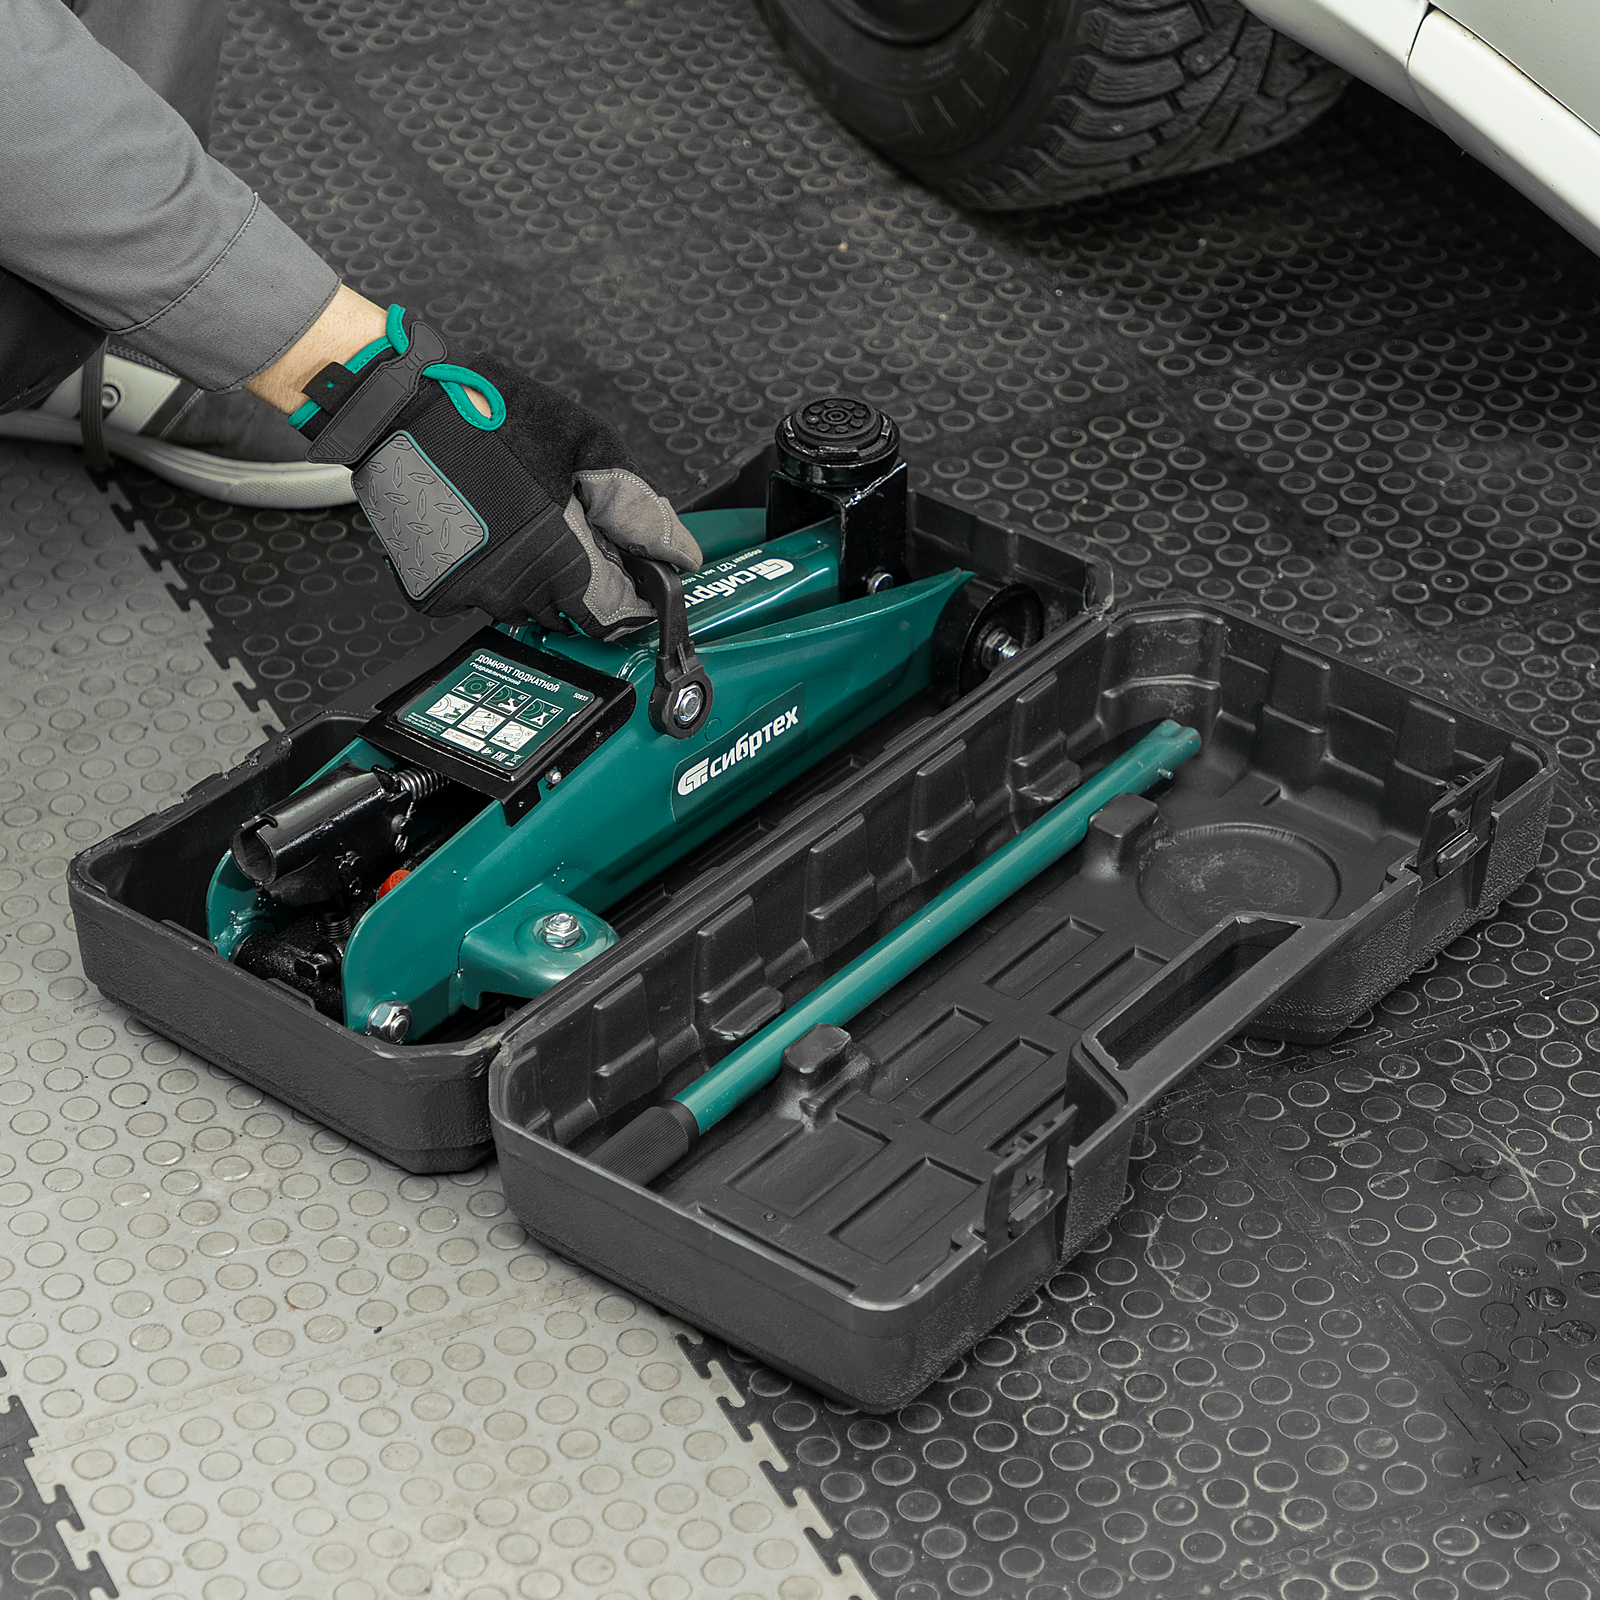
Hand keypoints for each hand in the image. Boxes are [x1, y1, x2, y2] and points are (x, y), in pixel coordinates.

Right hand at [288, 305, 699, 635]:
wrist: (397, 410)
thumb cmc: (490, 416)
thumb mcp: (587, 447)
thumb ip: (637, 510)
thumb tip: (678, 554)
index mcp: (565, 561)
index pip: (618, 616)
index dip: (634, 597)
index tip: (635, 576)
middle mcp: (521, 590)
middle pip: (576, 614)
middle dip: (589, 582)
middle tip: (577, 530)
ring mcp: (478, 595)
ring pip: (531, 606)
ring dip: (543, 578)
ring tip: (528, 517)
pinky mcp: (440, 591)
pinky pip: (486, 595)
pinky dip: (497, 571)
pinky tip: (490, 526)